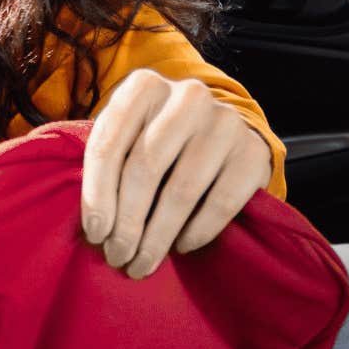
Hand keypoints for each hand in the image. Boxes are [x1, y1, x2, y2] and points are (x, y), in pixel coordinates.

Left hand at [80, 69, 271, 278]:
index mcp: (143, 86)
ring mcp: (225, 121)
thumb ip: (108, 164)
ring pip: (182, 190)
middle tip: (117, 255)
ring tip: (142, 262)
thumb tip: (96, 226)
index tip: (95, 234)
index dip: (97, 194)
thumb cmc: (158, 139)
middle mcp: (187, 95)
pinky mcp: (253, 151)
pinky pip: (221, 202)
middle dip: (127, 221)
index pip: (109, 144)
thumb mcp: (127, 136)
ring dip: (157, 236)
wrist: (220, 132)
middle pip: (145, 167)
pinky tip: (181, 246)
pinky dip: (197, 231)